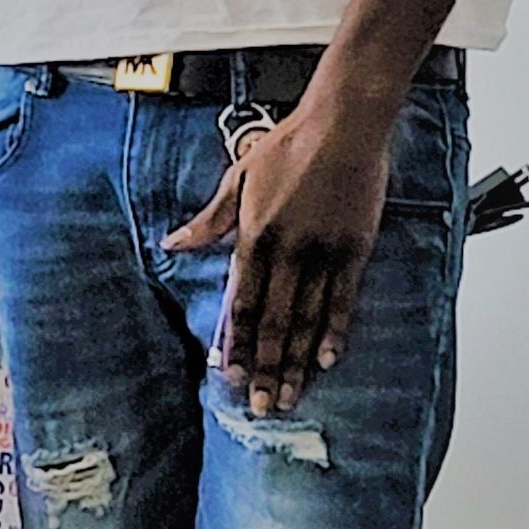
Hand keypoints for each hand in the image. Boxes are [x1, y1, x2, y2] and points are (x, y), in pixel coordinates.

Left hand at [162, 100, 393, 414]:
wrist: (342, 123)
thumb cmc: (290, 144)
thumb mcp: (238, 178)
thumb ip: (209, 219)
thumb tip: (173, 245)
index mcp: (254, 235)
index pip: (242, 303)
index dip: (237, 342)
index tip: (230, 376)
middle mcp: (288, 251)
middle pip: (275, 322)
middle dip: (267, 368)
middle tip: (262, 406)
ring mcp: (324, 253)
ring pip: (308, 319)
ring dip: (298, 362)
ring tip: (292, 396)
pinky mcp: (355, 249)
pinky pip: (345, 299)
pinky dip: (336, 332)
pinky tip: (328, 361)